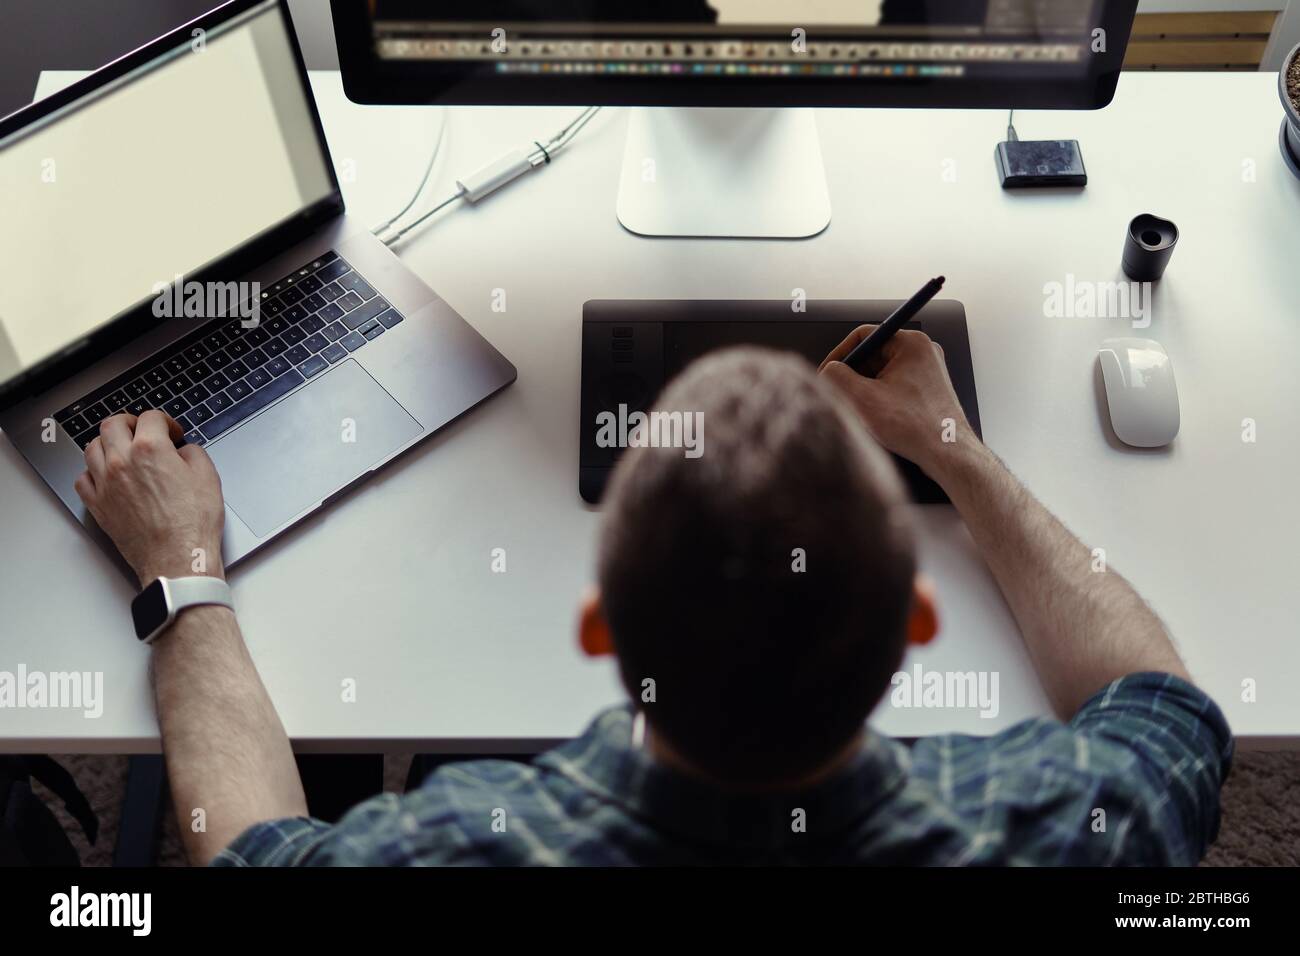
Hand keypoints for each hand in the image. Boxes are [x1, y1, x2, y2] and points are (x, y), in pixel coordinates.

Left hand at [74, 411, 224, 585]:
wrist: (178, 557)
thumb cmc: (193, 523)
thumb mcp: (208, 477)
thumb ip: (194, 453)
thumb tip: (184, 451)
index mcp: (150, 449)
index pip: (150, 417)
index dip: (165, 421)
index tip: (172, 432)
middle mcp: (122, 462)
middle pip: (112, 425)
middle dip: (130, 423)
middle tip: (142, 431)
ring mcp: (106, 483)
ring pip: (92, 448)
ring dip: (108, 443)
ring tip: (122, 450)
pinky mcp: (99, 505)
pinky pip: (83, 479)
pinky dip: (93, 472)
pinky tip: (107, 476)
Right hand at [819, 326, 977, 482]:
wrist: (947, 454)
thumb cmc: (917, 427)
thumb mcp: (863, 399)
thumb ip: (836, 377)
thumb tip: (827, 371)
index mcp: (911, 343)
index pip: (863, 335)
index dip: (840, 355)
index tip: (828, 372)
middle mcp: (922, 352)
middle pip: (872, 355)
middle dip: (854, 376)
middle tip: (844, 396)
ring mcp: (927, 371)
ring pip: (882, 373)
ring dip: (867, 390)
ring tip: (865, 412)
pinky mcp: (927, 390)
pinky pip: (894, 387)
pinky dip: (881, 400)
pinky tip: (880, 419)